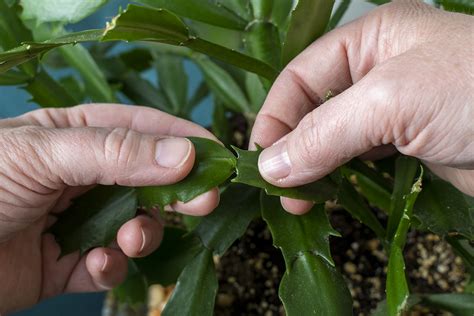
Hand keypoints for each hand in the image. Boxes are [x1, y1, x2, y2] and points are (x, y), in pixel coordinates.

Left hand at [0, 104, 218, 313]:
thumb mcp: (44, 154)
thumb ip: (115, 153)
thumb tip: (184, 154)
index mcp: (80, 135)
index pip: (145, 130)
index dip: (186, 141)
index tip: (221, 158)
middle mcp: (87, 176)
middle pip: (151, 180)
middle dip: (178, 191)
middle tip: (204, 201)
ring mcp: (83, 221)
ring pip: (138, 224)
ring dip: (144, 233)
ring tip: (131, 239)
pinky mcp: (73, 263)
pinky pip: (111, 264)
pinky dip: (112, 266)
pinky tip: (96, 264)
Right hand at [250, 0, 473, 213]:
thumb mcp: (392, 101)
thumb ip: (324, 133)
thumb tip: (271, 167)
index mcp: (371, 39)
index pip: (301, 76)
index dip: (276, 116)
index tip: (261, 160)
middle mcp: (378, 70)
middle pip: (314, 109)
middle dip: (292, 147)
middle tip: (280, 190)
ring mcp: (394, 109)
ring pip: (334, 138)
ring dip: (313, 168)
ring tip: (300, 201)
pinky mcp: (409, 144)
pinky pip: (359, 160)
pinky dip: (340, 178)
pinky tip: (329, 196)